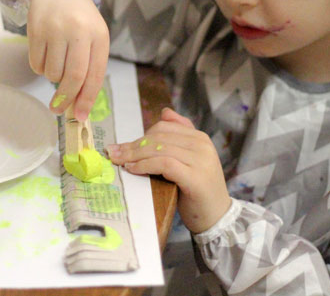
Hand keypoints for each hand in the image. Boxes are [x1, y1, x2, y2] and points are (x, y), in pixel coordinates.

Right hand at [28, 0, 109, 120]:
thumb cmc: (79, 18)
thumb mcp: (92, 37)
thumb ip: (89, 68)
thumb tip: (77, 104)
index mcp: (99, 35)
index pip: (94, 75)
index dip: (86, 100)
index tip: (80, 117)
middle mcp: (79, 31)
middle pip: (72, 77)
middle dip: (65, 98)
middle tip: (58, 109)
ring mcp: (56, 29)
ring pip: (51, 73)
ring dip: (52, 77)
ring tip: (56, 61)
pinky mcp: (36, 30)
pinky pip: (35, 64)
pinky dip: (39, 67)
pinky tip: (46, 52)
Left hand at [106, 107, 231, 232]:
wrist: (217, 218)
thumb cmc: (197, 191)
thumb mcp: (188, 160)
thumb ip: (178, 137)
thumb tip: (164, 112)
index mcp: (200, 138)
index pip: (163, 128)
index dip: (140, 136)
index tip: (121, 146)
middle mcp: (202, 145)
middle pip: (159, 138)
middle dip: (132, 146)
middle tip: (112, 153)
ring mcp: (200, 160)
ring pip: (159, 149)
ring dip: (134, 155)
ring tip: (119, 162)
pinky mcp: (195, 178)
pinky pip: (164, 164)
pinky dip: (144, 165)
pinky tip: (132, 170)